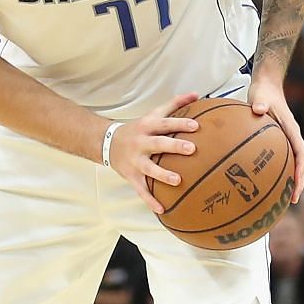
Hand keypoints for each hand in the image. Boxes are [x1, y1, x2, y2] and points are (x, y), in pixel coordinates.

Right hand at [109, 90, 201, 213]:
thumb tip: (196, 94)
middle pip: (158, 144)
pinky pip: (141, 190)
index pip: (165, 123)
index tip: (196, 126)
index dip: (179, 124)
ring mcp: (135, 161)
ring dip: (162, 174)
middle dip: (173, 146)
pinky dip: (150, 200)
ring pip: (149, 168)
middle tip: (191, 149)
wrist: (106, 142)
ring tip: (177, 180)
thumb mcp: (152, 114)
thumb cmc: (137, 129)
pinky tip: (162, 209)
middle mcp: (140, 143)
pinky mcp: (131, 176)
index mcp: (147, 127)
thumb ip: (174, 104)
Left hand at [248, 74, 303, 203]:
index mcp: (291, 129)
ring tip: (284, 199)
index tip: (297, 184)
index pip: (300, 153)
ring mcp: (286, 139)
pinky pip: (281, 159)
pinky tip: (267, 183)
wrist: (267, 85)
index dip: (300, 169)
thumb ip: (260, 103)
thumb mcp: (261, 96)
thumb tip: (259, 110)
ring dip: (291, 180)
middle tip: (292, 199)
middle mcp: (292, 136)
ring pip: (292, 163)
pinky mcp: (278, 140)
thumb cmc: (264, 92)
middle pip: (300, 163)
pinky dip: (278, 172)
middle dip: (298, 181)